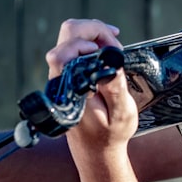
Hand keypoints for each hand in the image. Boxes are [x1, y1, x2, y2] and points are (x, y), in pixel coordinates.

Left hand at [45, 19, 136, 150]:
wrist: (97, 150)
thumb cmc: (109, 134)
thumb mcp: (121, 114)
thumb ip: (115, 88)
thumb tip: (111, 61)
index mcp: (69, 89)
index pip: (64, 52)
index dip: (89, 42)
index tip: (112, 48)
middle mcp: (61, 79)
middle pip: (67, 34)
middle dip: (94, 30)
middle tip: (116, 43)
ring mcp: (62, 74)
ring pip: (70, 36)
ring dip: (94, 34)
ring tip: (114, 45)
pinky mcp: (68, 73)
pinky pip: (75, 45)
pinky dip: (92, 41)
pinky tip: (107, 49)